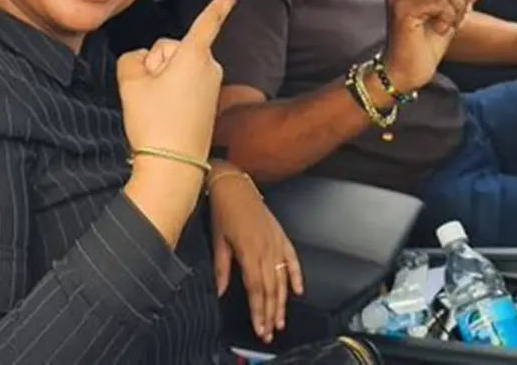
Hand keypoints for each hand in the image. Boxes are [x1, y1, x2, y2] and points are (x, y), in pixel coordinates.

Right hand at [117, 0, 242, 158]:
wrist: (173, 168)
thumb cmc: (155, 124)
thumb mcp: (129, 83)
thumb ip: (132, 58)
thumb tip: (144, 62)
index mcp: (194, 56)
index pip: (207, 21)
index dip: (220, 3)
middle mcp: (209, 67)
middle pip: (171, 48)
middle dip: (157, 63)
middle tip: (150, 93)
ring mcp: (211, 86)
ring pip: (176, 68)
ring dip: (162, 81)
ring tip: (158, 108)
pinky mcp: (207, 102)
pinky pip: (182, 86)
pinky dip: (170, 94)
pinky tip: (165, 115)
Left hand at [208, 166, 302, 343]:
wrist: (234, 185)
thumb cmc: (223, 210)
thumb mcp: (218, 241)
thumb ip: (222, 268)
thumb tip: (220, 290)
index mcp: (250, 252)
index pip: (256, 289)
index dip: (258, 311)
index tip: (259, 327)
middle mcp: (266, 248)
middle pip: (271, 288)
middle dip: (270, 313)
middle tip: (269, 331)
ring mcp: (276, 242)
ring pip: (282, 278)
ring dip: (282, 302)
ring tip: (281, 319)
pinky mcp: (281, 235)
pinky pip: (292, 259)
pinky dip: (296, 275)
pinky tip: (298, 290)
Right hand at [384, 0, 484, 89]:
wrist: (408, 71)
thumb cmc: (424, 48)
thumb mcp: (451, 19)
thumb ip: (462, 0)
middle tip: (454, 19)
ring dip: (456, 9)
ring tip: (446, 26)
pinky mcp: (400, 7)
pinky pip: (441, 2)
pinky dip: (449, 18)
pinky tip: (438, 30)